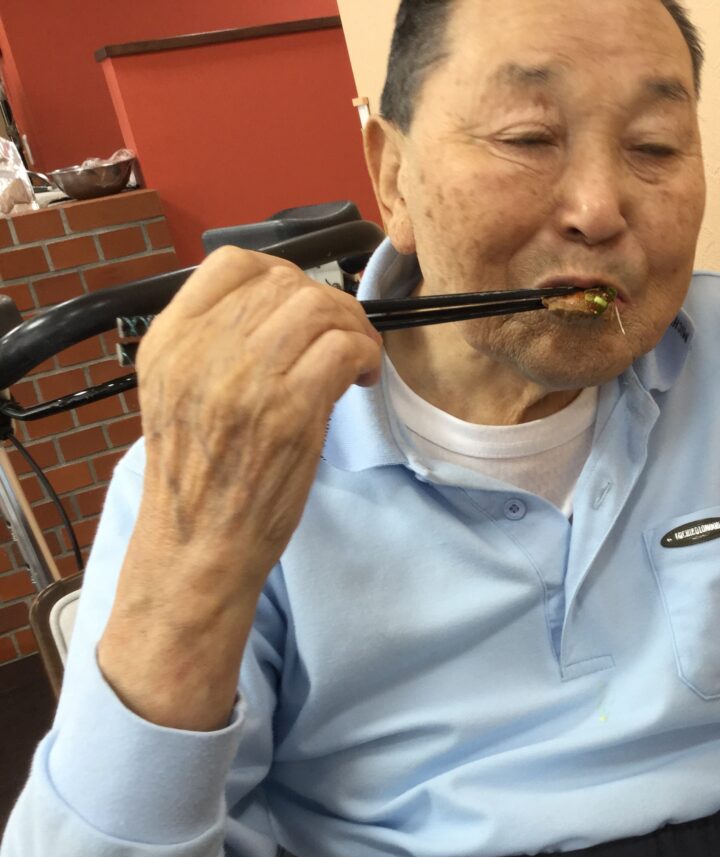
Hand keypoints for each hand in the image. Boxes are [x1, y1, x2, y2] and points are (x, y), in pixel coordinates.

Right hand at [98, 247, 381, 729]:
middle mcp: (201, 352)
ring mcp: (244, 380)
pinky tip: (362, 379)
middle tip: (345, 338)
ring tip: (357, 359)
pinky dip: (366, 354)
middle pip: (288, 282)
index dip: (284, 273)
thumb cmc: (202, 477)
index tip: (306, 305)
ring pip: (320, 308)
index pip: (233, 263)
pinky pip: (343, 348)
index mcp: (169, 341)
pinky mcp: (287, 412)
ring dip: (353, 327)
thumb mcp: (183, 393)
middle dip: (330, 303)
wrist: (197, 547)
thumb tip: (290, 307)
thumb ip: (217, 344)